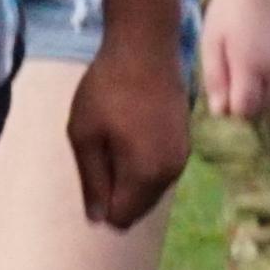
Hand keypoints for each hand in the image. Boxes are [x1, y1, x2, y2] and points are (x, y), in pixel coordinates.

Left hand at [66, 19, 193, 232]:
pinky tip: (126, 131)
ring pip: (148, 190)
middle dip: (114, 191)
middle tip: (97, 150)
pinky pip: (158, 170)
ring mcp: (182, 158)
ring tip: (111, 138)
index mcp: (146, 175)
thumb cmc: (107, 90)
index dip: (99, 204)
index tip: (89, 169)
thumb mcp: (85, 135)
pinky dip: (140, 163)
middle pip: (137, 207)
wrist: (145, 49)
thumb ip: (91, 180)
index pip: (121, 218)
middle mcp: (171, 173)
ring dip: (126, 177)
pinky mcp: (184, 143)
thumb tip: (97, 220)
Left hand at [197, 0, 269, 120]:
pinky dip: (269, 87)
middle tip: (229, 78)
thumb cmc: (227, 13)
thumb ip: (216, 79)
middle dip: (243, 103)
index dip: (230, 107)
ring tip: (242, 70)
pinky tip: (256, 66)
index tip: (221, 90)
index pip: (245, 109)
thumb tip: (220, 112)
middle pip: (261, 108)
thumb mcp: (212, 43)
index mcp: (251, 66)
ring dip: (257, 96)